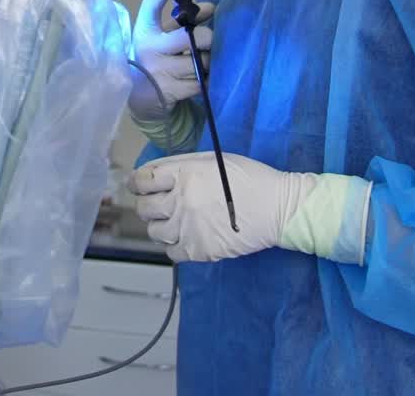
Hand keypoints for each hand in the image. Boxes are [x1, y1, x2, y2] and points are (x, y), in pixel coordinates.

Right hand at [127, 0, 213, 120]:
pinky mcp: (170, 91)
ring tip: (201, 64)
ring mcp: (159, 71)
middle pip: (189, 37)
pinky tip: (199, 79)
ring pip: (199, 62)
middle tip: (208, 42)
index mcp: (145, 30)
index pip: (150, 6)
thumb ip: (185, 21)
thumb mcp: (164, 36)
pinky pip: (200, 82)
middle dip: (206, 39)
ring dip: (206, 63)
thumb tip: (212, 7)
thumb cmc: (156, 57)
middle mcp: (149, 48)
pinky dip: (204, 80)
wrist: (140, 96)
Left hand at [130, 152, 317, 262]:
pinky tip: (185, 238)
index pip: (142, 180)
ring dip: (160, 226)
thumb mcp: (211, 160)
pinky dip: (174, 246)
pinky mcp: (200, 251)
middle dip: (147, 205)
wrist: (277, 208)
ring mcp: (189, 228)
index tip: (138, 186)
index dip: (137, 183)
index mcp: (183, 174)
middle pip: (144, 208)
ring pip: (154, 232)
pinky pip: (171, 253)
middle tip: (158, 204)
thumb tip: (155, 172)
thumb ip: (180, 165)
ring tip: (174, 221)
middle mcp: (180, 201)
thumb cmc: (247, 178)